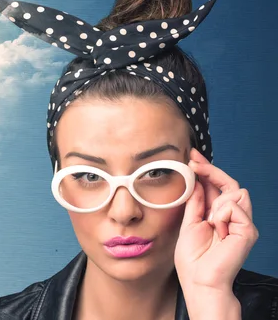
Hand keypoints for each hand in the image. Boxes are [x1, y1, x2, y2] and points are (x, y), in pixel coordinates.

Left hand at [174, 148, 258, 294]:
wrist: (199, 281)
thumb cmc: (193, 259)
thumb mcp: (189, 223)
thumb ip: (196, 202)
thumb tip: (197, 180)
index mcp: (217, 215)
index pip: (216, 186)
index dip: (206, 170)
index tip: (192, 156)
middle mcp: (232, 217)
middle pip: (229, 183)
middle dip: (210, 169)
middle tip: (193, 161)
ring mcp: (242, 224)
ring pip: (234, 192)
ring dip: (216, 201)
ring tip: (209, 221)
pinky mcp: (248, 231)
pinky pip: (235, 207)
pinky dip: (221, 214)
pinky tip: (217, 228)